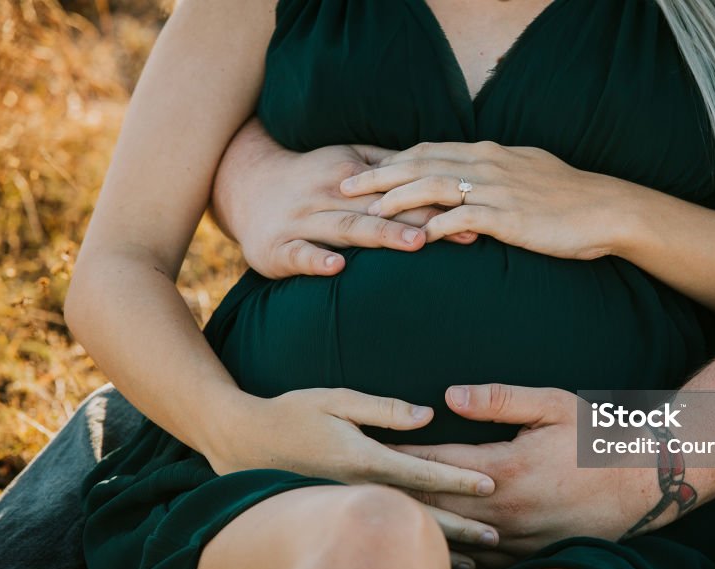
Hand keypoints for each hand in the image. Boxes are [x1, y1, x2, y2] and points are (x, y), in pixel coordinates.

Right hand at [211, 387, 500, 553]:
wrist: (241, 443)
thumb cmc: (291, 413)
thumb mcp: (335, 399)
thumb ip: (383, 408)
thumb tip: (428, 414)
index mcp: (362, 457)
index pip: (422, 471)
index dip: (458, 477)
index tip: (491, 484)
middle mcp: (357, 490)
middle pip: (418, 512)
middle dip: (461, 526)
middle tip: (498, 537)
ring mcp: (346, 508)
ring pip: (402, 531)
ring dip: (441, 547)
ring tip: (478, 559)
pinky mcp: (338, 517)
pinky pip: (383, 534)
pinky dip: (411, 549)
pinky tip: (433, 560)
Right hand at [212, 120, 457, 278]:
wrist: (243, 186)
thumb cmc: (309, 175)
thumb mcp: (345, 157)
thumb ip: (388, 164)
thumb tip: (439, 166)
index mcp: (348, 174)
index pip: (399, 189)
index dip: (434, 200)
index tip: (471, 211)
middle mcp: (327, 196)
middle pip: (380, 209)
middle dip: (420, 219)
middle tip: (458, 231)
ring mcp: (302, 223)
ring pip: (346, 229)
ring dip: (381, 236)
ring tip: (414, 243)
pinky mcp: (278, 249)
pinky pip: (299, 255)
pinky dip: (317, 260)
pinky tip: (338, 266)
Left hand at [339, 141, 639, 260]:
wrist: (606, 208)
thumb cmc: (568, 195)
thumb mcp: (527, 171)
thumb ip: (495, 171)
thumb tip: (471, 176)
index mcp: (488, 152)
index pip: (429, 149)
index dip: (393, 159)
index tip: (365, 168)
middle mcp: (486, 164)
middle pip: (420, 162)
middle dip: (379, 173)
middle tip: (344, 184)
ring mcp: (496, 189)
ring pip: (433, 186)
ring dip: (396, 197)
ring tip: (367, 210)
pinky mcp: (507, 217)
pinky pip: (461, 219)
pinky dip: (434, 226)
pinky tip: (414, 238)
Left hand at [392, 384, 661, 567]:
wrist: (644, 484)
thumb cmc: (594, 436)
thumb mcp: (551, 404)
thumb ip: (498, 399)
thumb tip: (450, 396)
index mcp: (504, 467)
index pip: (435, 464)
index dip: (398, 457)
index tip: (367, 449)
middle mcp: (504, 508)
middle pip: (434, 504)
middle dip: (396, 494)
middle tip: (357, 484)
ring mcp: (516, 538)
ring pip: (453, 537)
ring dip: (418, 525)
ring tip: (383, 515)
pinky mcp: (529, 554)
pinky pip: (479, 560)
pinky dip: (451, 552)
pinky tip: (430, 545)